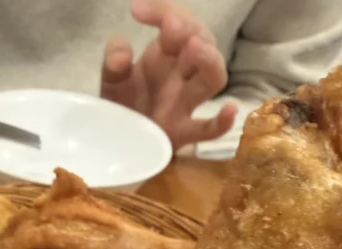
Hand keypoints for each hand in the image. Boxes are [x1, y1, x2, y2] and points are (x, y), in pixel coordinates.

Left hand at [100, 0, 236, 150]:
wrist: (114, 142)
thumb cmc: (121, 106)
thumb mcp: (111, 78)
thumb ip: (113, 61)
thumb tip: (121, 55)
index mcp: (165, 54)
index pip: (176, 23)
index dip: (161, 11)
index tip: (136, 10)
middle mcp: (181, 75)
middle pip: (203, 44)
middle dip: (189, 29)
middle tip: (170, 25)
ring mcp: (185, 104)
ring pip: (213, 78)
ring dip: (208, 60)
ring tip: (194, 47)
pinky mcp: (182, 134)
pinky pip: (208, 129)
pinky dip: (221, 122)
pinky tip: (230, 110)